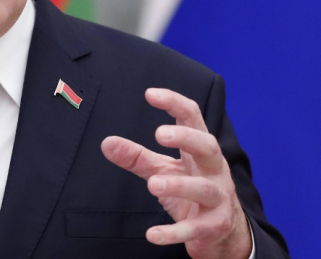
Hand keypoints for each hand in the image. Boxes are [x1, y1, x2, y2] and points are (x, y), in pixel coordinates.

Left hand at [101, 88, 251, 258]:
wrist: (221, 233)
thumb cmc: (190, 191)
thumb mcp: (163, 169)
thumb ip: (136, 156)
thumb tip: (106, 142)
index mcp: (200, 151)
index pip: (193, 119)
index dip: (174, 103)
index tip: (150, 93)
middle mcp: (214, 170)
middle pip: (208, 147)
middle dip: (187, 138)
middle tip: (160, 134)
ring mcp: (218, 199)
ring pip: (203, 189)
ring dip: (179, 185)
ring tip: (152, 185)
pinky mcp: (213, 227)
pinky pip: (195, 229)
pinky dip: (174, 232)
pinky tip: (152, 234)